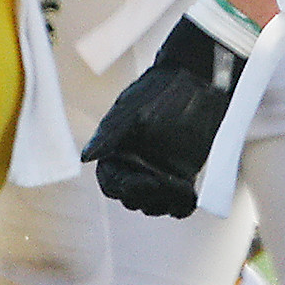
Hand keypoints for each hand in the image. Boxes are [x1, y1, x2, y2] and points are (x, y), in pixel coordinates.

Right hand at [83, 3, 246, 218]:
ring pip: (154, 202)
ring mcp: (159, 170)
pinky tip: (189, 200)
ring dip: (163, 204)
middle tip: (163, 185)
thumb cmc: (161, 89)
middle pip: (131, 197)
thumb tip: (85, 157)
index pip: (112, 182)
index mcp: (117, 150)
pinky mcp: (182, 174)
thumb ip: (110, 135)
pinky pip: (177, 201)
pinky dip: (181, 206)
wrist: (199, 78)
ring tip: (178, 194)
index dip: (125, 187)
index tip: (145, 183)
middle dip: (145, 197)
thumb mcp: (133, 111)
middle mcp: (135, 163)